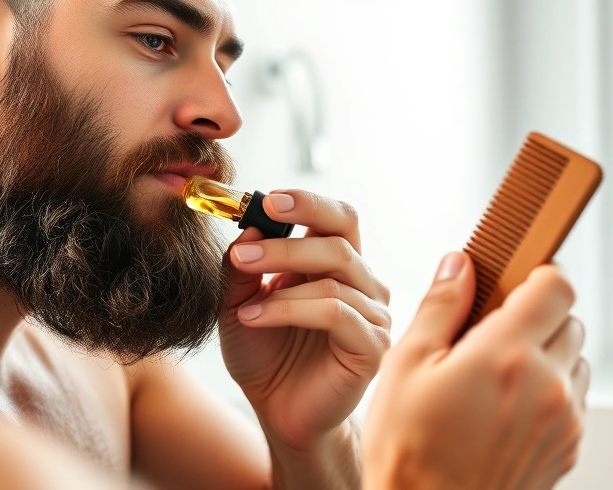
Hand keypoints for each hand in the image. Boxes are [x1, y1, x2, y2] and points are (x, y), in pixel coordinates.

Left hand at [219, 191, 390, 452]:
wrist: (276, 412)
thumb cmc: (264, 354)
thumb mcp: (239, 302)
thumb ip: (242, 266)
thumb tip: (251, 225)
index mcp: (338, 264)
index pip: (338, 217)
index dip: (308, 203)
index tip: (266, 200)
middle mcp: (363, 283)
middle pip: (338, 240)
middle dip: (286, 242)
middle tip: (242, 251)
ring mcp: (373, 315)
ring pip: (334, 276)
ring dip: (280, 281)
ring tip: (242, 301)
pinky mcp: (372, 347)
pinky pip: (335, 313)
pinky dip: (290, 309)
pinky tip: (254, 319)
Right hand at [362, 252, 587, 489]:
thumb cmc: (409, 450)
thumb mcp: (407, 366)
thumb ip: (440, 307)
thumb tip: (458, 265)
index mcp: (505, 357)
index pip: (557, 287)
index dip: (540, 274)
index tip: (519, 279)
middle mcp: (546, 386)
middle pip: (570, 321)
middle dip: (536, 318)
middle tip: (492, 335)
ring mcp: (562, 420)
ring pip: (575, 361)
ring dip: (547, 357)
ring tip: (496, 377)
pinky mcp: (567, 448)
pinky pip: (572, 400)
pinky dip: (549, 393)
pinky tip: (503, 408)